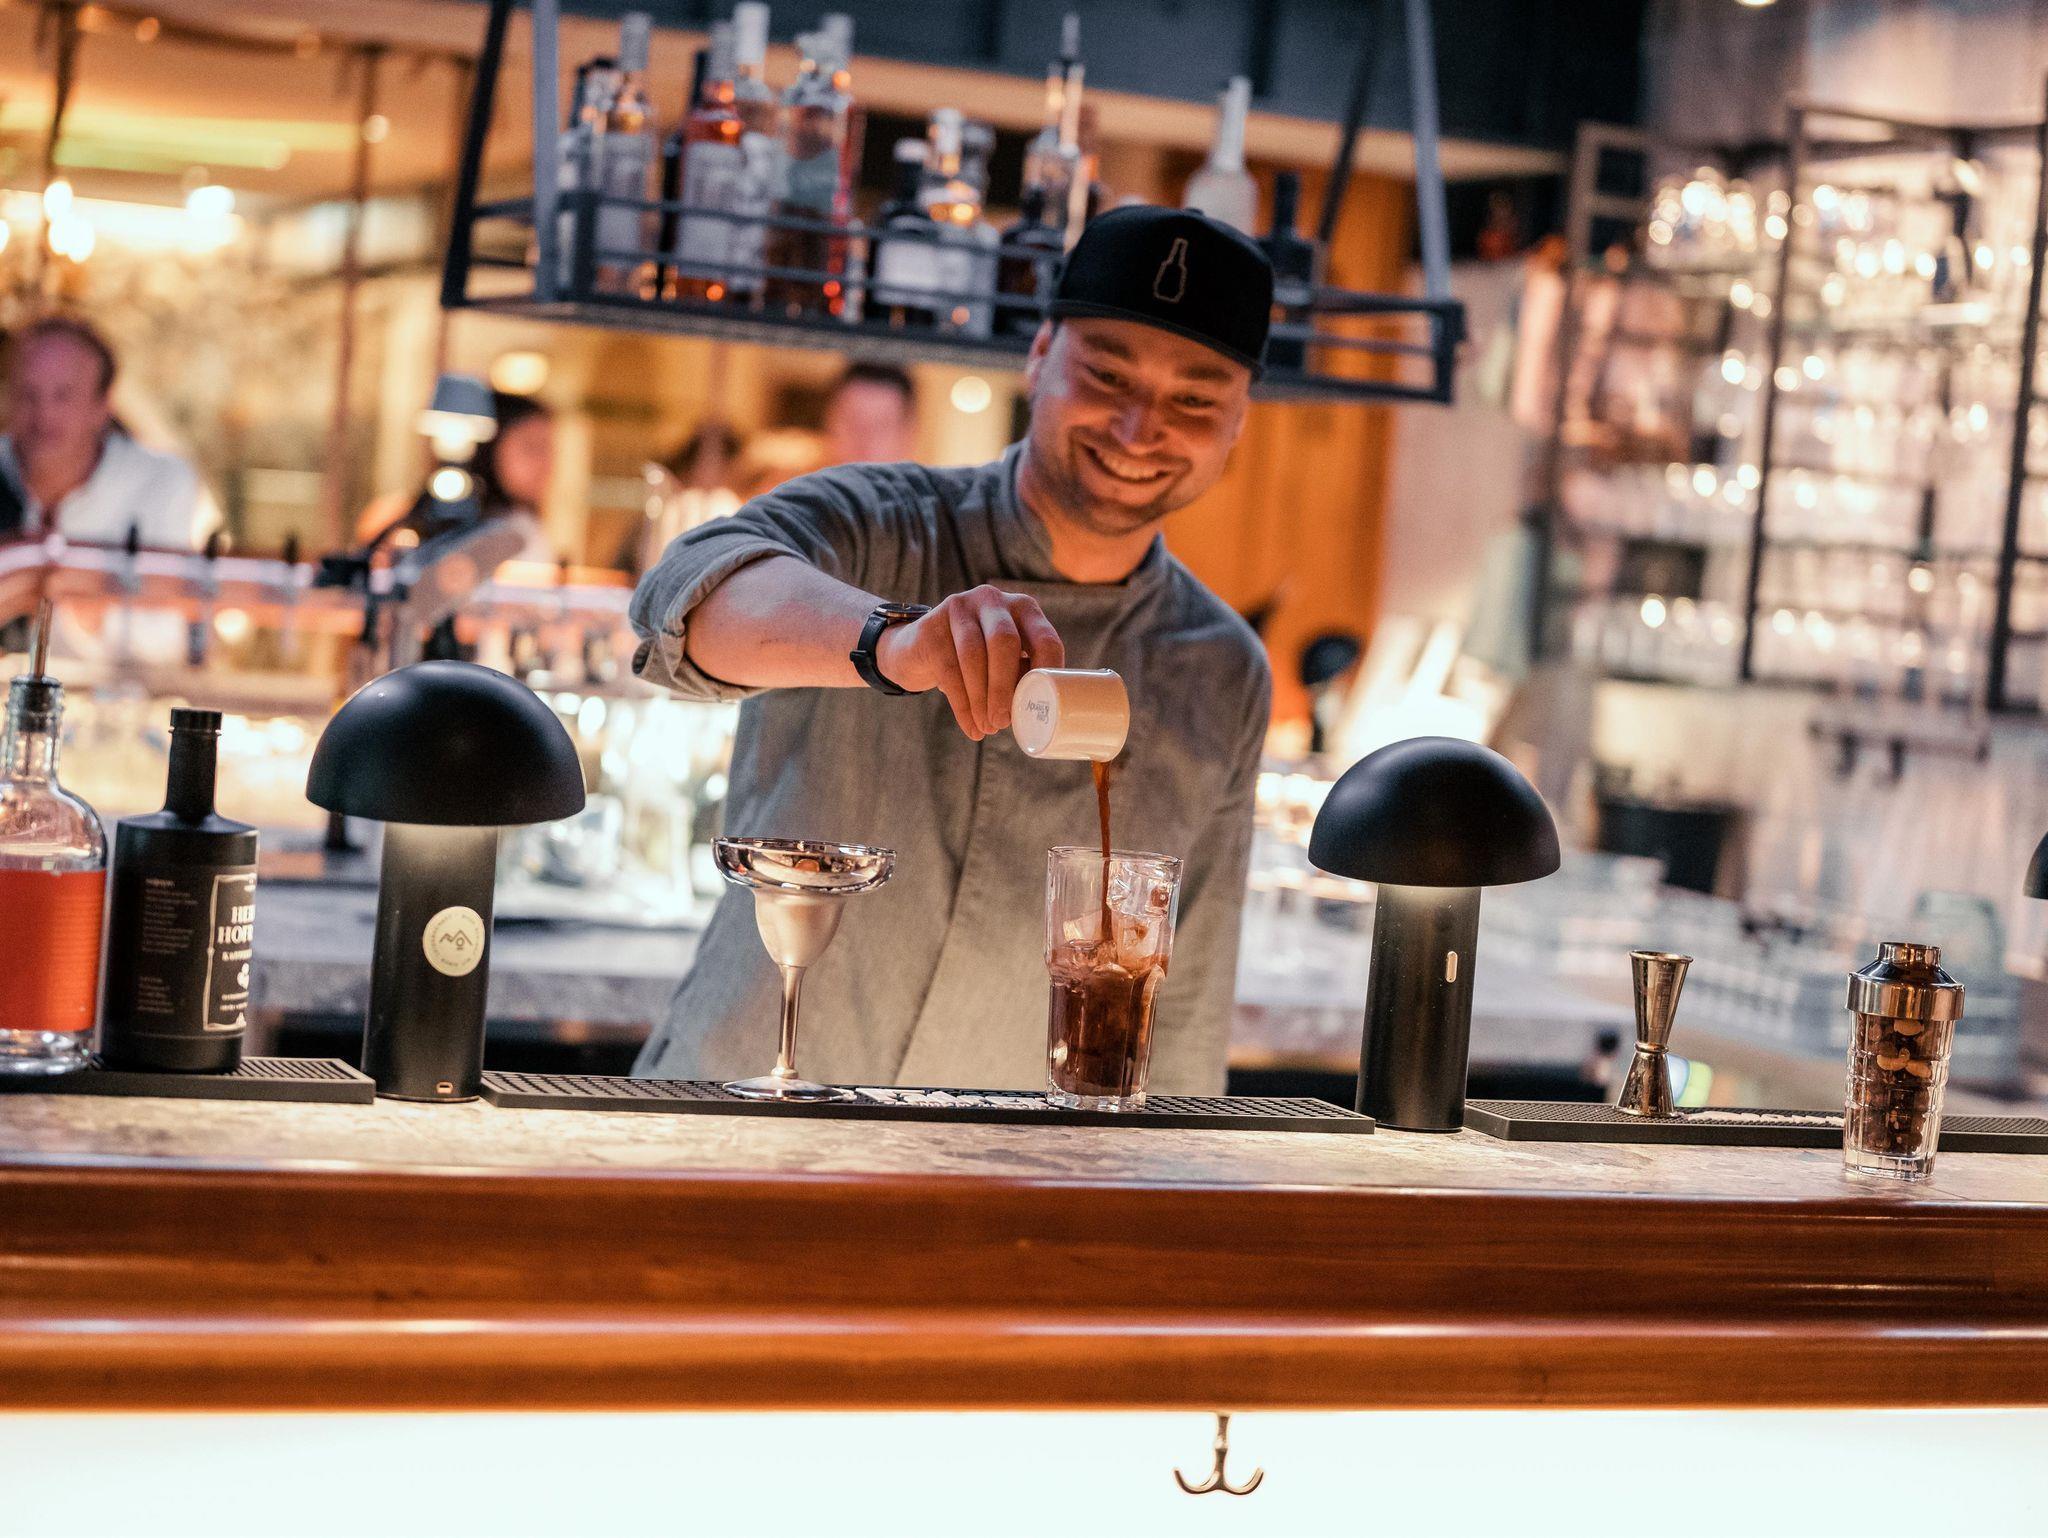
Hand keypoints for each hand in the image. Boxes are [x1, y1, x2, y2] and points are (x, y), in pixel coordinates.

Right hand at [874, 585, 1064, 739]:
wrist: (921, 649)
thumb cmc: (977, 661)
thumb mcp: (1005, 662)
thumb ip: (1023, 676)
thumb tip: (1037, 711)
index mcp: (1023, 608)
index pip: (1044, 639)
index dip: (1046, 675)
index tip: (1042, 706)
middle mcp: (992, 601)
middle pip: (1004, 642)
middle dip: (1005, 687)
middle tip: (1004, 721)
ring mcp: (960, 609)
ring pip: (973, 655)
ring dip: (981, 699)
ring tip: (987, 727)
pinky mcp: (932, 627)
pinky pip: (949, 670)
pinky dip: (962, 705)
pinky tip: (970, 726)